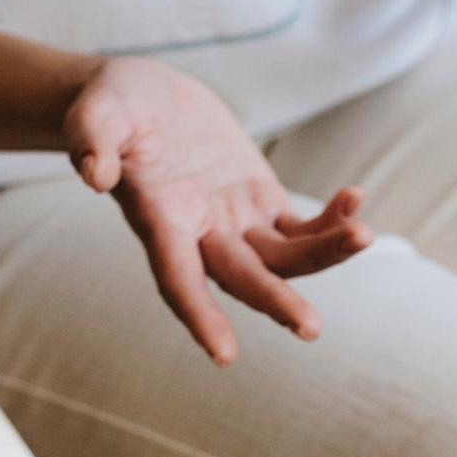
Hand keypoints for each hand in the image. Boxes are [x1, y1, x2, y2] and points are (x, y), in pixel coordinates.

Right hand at [64, 56, 370, 364]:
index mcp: (158, 221)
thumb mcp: (96, 111)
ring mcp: (233, 223)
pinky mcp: (259, 202)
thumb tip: (92, 173)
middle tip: (311, 329)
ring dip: (324, 254)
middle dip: (277, 302)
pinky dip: (330, 221)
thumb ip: (92, 139)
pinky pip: (301, 225)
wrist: (141, 100)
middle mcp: (199, 236)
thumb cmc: (112, 106)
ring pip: (283, 257)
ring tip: (365, 236)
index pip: (177, 279)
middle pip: (243, 278)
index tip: (224, 356)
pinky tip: (356, 201)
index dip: (199, 315)